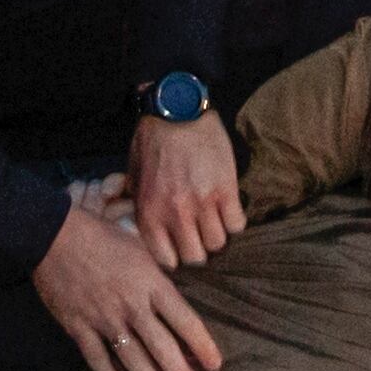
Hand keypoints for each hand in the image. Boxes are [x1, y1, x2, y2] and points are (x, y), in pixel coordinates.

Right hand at [34, 189, 221, 370]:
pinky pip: (96, 357)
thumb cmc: (101, 236)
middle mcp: (132, 305)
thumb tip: (177, 299)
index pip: (184, 319)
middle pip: (161, 346)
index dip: (201, 345)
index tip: (213, 365)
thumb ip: (159, 276)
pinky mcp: (78, 326)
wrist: (53, 235)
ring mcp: (104, 318)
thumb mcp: (140, 247)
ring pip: (132, 358)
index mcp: (151, 283)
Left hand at [128, 111, 241, 269]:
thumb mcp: (133, 176)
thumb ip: (138, 206)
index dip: (175, 257)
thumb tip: (143, 229)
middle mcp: (176, 213)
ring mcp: (203, 203)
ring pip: (218, 243)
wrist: (177, 110)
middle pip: (196, 257)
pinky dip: (234, 220)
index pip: (167, 260)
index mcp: (150, 213)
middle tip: (199, 237)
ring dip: (217, 235)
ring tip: (214, 222)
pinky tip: (228, 209)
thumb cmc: (152, 141)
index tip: (179, 247)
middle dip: (198, 250)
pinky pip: (237, 224)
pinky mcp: (226, 189)